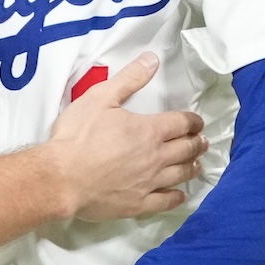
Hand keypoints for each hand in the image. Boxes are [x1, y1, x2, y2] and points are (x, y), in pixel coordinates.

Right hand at [42, 52, 204, 221]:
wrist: (61, 178)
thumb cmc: (77, 136)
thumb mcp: (100, 98)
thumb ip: (129, 79)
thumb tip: (152, 60)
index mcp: (148, 130)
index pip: (180, 123)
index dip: (192, 121)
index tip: (198, 122)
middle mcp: (155, 157)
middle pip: (185, 149)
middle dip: (197, 143)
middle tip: (203, 142)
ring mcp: (148, 183)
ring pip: (180, 175)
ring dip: (192, 167)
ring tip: (198, 165)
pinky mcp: (138, 204)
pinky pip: (165, 201)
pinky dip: (176, 197)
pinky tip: (180, 195)